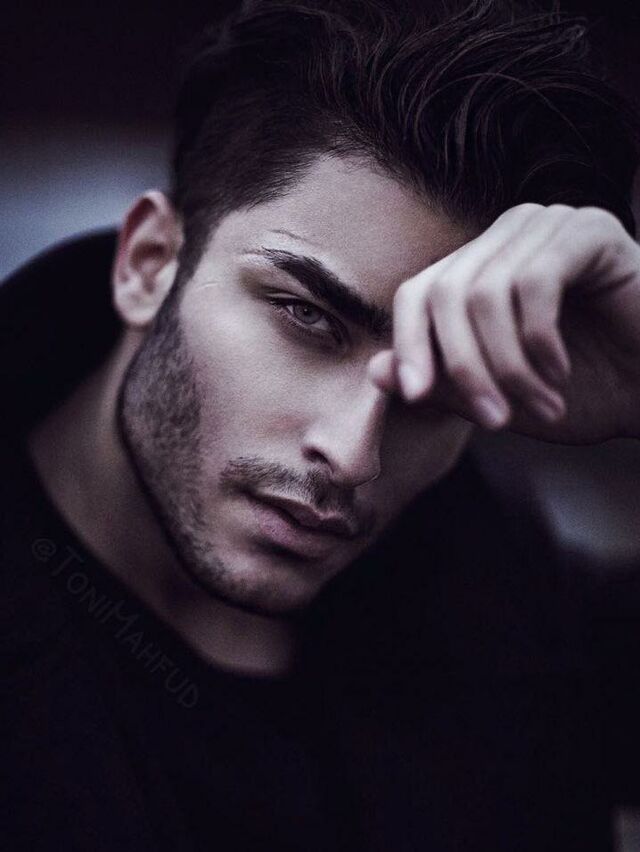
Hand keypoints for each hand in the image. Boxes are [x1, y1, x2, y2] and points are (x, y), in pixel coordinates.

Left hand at [369, 203, 639, 443]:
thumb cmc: (584, 390)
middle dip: (462, 367)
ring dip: (508, 367)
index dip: (408, 344)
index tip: (416, 397)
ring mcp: (547, 226)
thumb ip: (441, 383)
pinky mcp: (589, 231)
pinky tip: (561, 372)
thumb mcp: (499, 397)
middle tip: (494, 421)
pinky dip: (539, 342)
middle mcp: (506, 237)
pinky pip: (534, 284)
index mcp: (480, 268)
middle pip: (445, 293)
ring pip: (486, 293)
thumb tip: (375, 370)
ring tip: (541, 405)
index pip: (417, 293)